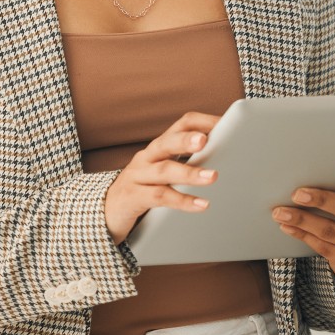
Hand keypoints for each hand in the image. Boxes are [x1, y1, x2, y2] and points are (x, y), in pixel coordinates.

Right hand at [103, 111, 221, 243]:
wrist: (106, 213)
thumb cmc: (143, 190)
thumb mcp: (164, 174)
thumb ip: (188, 164)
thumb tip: (228, 160)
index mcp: (159, 147)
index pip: (182, 124)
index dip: (204, 121)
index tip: (228, 123)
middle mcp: (147, 157)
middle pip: (167, 142)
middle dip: (187, 140)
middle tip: (206, 140)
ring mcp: (137, 176)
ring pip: (164, 170)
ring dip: (190, 173)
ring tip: (213, 176)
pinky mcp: (132, 197)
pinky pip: (159, 197)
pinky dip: (182, 200)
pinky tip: (201, 204)